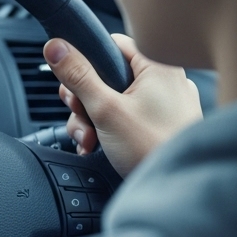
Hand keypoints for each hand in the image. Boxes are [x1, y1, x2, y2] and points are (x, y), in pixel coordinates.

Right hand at [43, 33, 202, 176]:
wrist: (180, 192)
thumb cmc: (153, 148)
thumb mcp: (105, 109)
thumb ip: (78, 75)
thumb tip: (55, 47)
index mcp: (157, 66)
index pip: (112, 44)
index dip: (86, 61)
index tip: (72, 81)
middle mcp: (164, 81)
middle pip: (106, 75)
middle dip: (83, 100)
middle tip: (81, 115)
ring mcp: (164, 104)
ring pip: (112, 100)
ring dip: (90, 119)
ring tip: (89, 140)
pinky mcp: (161, 125)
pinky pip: (126, 118)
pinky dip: (107, 130)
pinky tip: (98, 146)